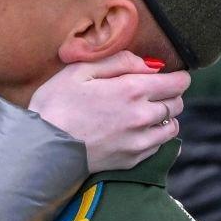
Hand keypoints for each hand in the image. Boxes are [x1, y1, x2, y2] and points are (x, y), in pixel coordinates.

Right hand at [28, 51, 188, 172]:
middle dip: (169, 94)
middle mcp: (142, 116)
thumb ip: (118, 61)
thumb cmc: (56, 103)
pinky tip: (138, 130)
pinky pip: (159, 146)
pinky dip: (155, 136)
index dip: (177, 76)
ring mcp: (139, 141)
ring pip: (172, 126)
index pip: (177, 82)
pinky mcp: (132, 159)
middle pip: (177, 103)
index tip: (169, 74)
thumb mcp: (80, 70)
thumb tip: (149, 65)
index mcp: (132, 90)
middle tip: (152, 91)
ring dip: (165, 116)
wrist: (43, 147)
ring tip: (147, 111)